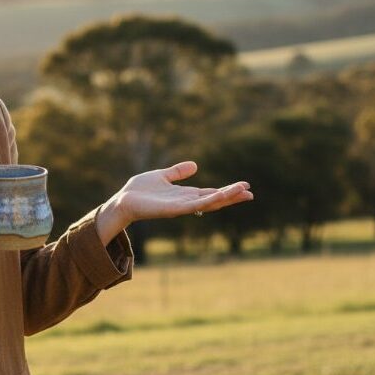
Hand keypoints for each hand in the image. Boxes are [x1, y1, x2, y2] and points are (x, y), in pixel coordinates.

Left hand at [106, 161, 252, 227]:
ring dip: (225, 197)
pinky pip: (194, 206)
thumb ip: (177, 172)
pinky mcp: (173, 210)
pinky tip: (220, 195)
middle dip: (232, 196)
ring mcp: (181, 207)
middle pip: (214, 199)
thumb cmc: (139, 191)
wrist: (123, 201)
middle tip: (251, 192)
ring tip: (243, 192)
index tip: (245, 186)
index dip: (227, 190)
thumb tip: (196, 165)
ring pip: (208, 203)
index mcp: (184, 194)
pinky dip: (208, 201)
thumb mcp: (162, 176)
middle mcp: (186, 202)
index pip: (210, 192)